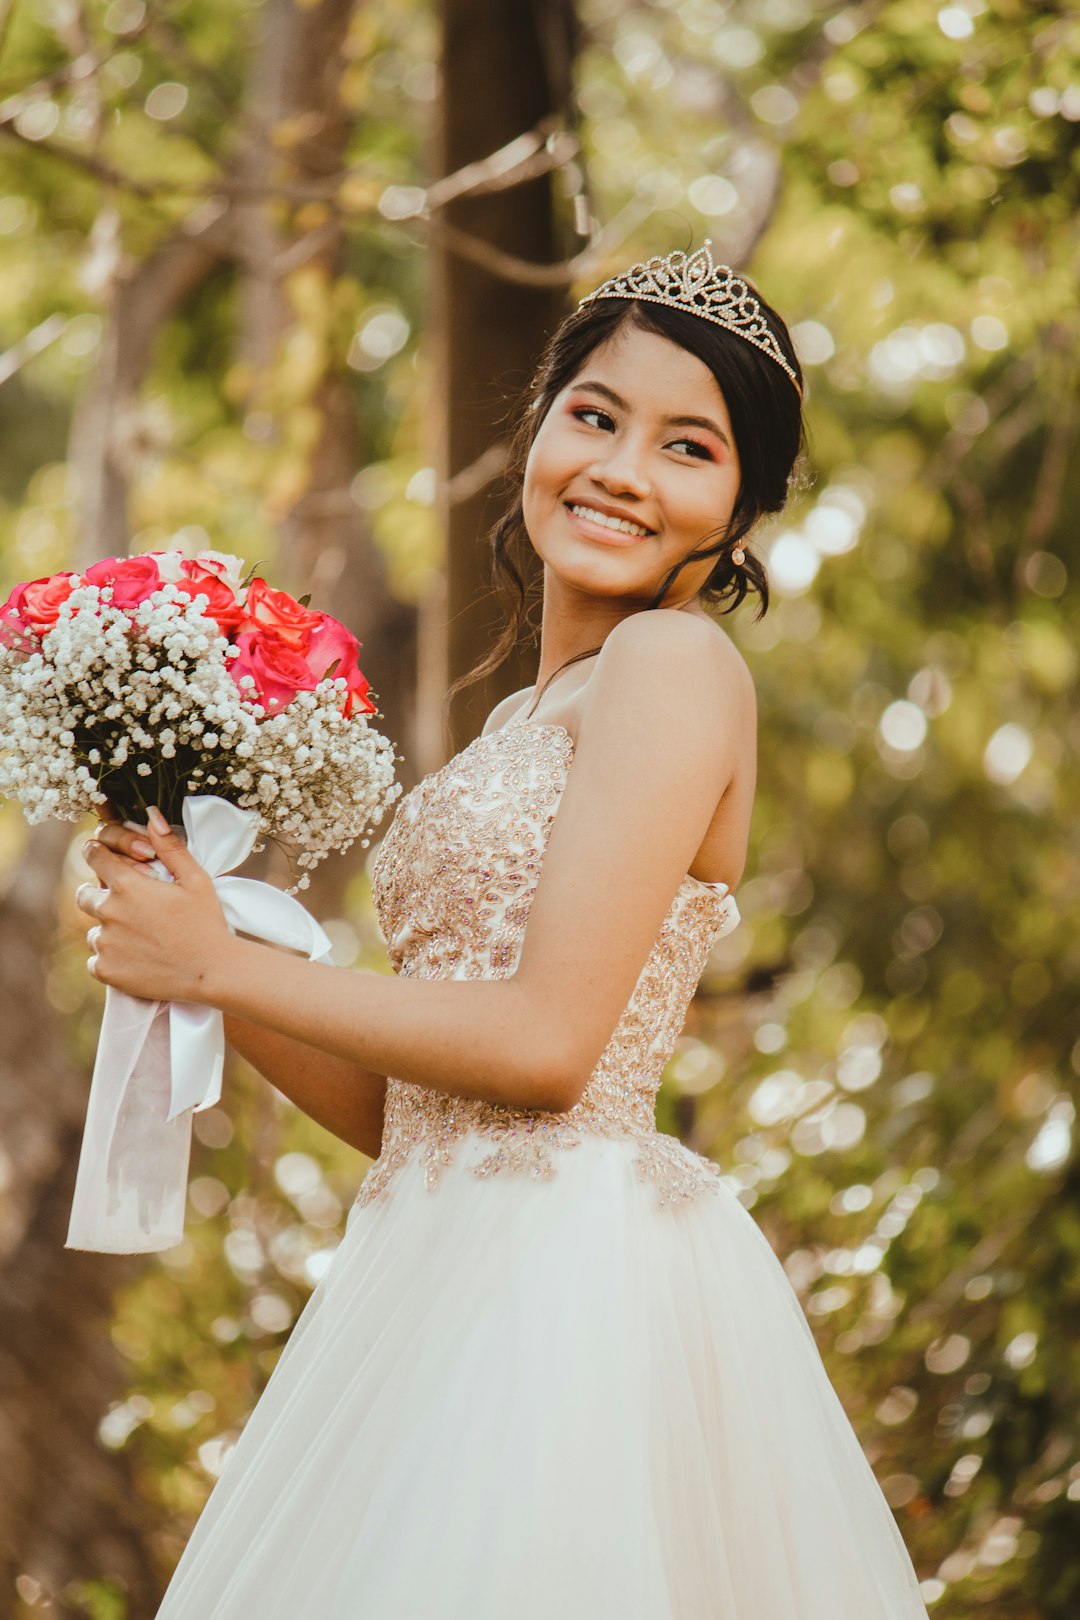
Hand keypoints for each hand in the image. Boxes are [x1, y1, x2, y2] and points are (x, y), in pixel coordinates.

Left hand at [76, 804, 234, 1003]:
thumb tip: (151, 815)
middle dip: (99, 895)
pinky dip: (111, 958)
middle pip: (84, 895)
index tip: (104, 858)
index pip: (94, 855)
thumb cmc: (207, 922)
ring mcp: (106, 944)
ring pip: (94, 931)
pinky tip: (136, 958)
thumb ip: (170, 846)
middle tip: (125, 904)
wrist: (212, 971)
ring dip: (109, 930)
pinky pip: (96, 960)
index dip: (98, 853)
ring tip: (139, 936)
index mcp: (128, 885)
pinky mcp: (107, 970)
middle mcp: (109, 912)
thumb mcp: (196, 879)